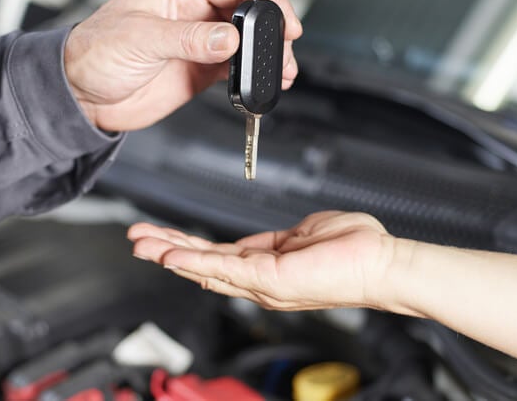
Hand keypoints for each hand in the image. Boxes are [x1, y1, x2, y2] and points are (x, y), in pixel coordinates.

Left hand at [64, 0, 302, 131]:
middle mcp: (195, 10)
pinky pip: (236, 68)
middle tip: (286, 50)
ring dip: (267, 56)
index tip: (283, 19)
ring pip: (248, 41)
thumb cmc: (94, 52)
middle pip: (249, 12)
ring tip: (281, 72)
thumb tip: (227, 38)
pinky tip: (263, 84)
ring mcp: (200, 40)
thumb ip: (186, 38)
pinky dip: (253, 75)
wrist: (80, 95)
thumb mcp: (139, 39)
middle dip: (273, 29)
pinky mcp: (201, 69)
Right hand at [127, 211, 413, 310]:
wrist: (382, 263)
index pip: (216, 256)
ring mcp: (263, 282)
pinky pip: (225, 268)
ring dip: (171, 254)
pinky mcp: (271, 278)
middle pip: (202, 264)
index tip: (159, 234)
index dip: (185, 245)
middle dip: (166, 250)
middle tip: (135, 239)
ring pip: (206, 267)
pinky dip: (195, 262)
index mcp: (265, 264)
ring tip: (141, 244)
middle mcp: (259, 279)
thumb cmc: (355, 249)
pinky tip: (171, 256)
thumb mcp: (306, 234)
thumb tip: (271, 238)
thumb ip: (281, 238)